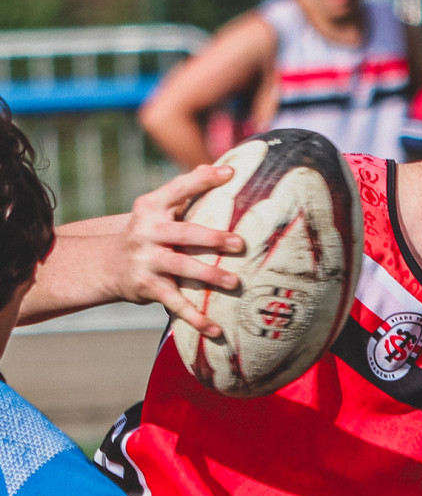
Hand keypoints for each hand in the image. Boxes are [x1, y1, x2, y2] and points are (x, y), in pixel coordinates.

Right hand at [116, 165, 243, 334]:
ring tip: (234, 283)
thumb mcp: (156, 209)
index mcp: (151, 207)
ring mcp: (146, 260)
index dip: (203, 179)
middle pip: (183, 233)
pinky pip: (175, 304)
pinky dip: (195, 318)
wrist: (107, 266)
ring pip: (181, 268)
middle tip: (240, 243)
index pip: (179, 188)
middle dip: (212, 238)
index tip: (230, 173)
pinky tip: (215, 328)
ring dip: (209, 276)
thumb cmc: (146, 233)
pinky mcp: (147, 287)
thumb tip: (215, 166)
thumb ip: (184, 192)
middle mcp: (147, 232)